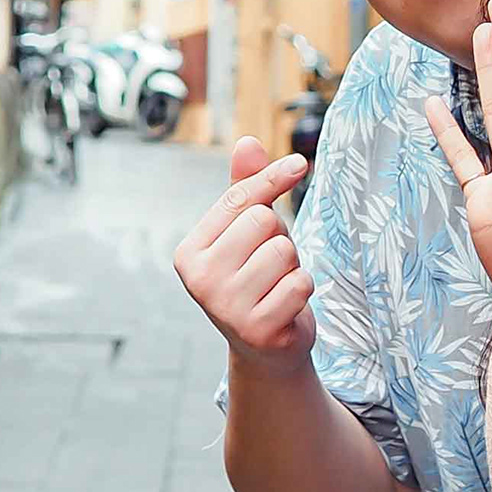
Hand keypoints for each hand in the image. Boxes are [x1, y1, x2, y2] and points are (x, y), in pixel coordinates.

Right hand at [172, 137, 317, 357]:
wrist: (267, 350)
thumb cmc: (258, 279)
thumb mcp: (249, 233)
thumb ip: (247, 189)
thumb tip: (248, 141)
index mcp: (189, 252)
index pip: (239, 199)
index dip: (272, 178)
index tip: (300, 163)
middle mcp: (199, 280)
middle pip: (263, 221)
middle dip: (279, 237)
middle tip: (270, 264)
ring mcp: (226, 308)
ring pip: (284, 251)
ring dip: (293, 265)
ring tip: (277, 284)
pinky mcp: (257, 330)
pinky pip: (300, 283)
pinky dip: (302, 289)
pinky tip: (286, 305)